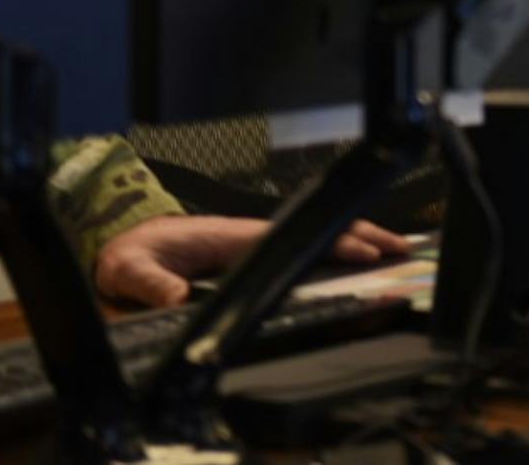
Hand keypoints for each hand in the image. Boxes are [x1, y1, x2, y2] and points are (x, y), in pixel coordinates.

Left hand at [94, 215, 410, 308]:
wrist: (126, 249)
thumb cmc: (132, 255)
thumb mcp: (131, 269)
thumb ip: (153, 283)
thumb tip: (179, 299)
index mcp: (233, 236)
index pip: (295, 237)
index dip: (333, 242)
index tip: (365, 252)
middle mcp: (252, 234)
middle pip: (316, 229)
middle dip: (362, 234)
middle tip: (402, 247)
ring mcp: (256, 242)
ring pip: (316, 235)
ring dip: (357, 238)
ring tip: (395, 248)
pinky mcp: (255, 254)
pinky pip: (303, 248)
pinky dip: (338, 247)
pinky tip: (360, 256)